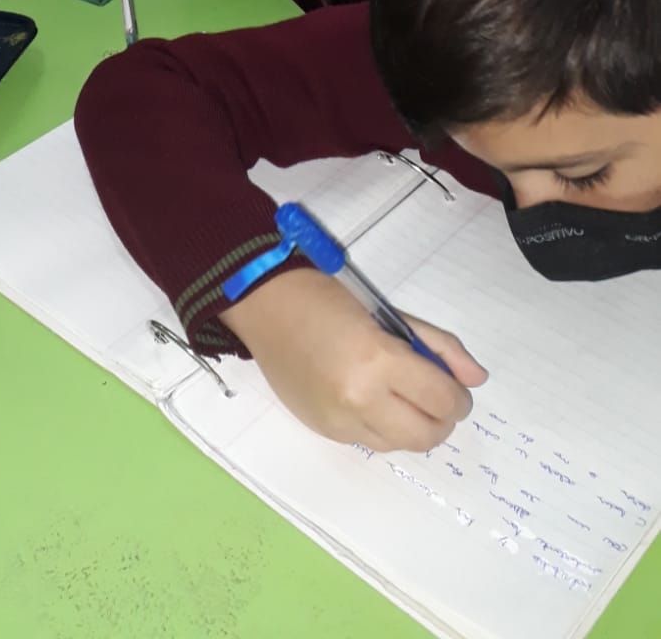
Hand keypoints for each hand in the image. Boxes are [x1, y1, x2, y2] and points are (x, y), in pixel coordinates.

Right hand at [222, 270, 487, 450]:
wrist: (267, 306)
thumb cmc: (330, 298)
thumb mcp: (390, 314)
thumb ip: (438, 346)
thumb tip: (476, 379)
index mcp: (378, 361)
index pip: (441, 399)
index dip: (458, 396)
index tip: (456, 386)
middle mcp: (359, 400)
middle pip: (426, 435)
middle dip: (443, 419)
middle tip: (437, 397)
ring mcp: (338, 422)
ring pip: (400, 445)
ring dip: (414, 427)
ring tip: (404, 397)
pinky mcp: (323, 431)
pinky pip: (370, 442)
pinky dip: (383, 427)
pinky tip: (375, 400)